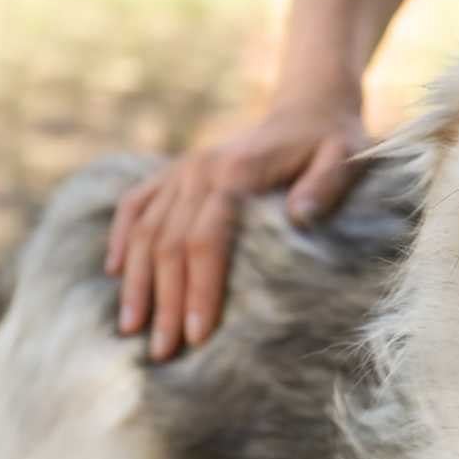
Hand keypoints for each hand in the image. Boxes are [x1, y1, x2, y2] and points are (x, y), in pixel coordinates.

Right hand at [105, 99, 368, 360]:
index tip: (198, 334)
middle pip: (169, 244)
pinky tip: (114, 273)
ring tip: (131, 329)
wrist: (311, 106)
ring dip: (137, 281)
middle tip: (164, 351)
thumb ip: (325, 186)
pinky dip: (121, 237)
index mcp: (236, 172)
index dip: (199, 289)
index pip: (205, 240)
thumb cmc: (333, 142)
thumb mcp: (344, 159)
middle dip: (164, 301)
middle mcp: (199, 170)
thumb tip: (300, 216)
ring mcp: (183, 169)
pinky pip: (136, 204)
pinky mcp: (176, 171)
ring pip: (145, 229)